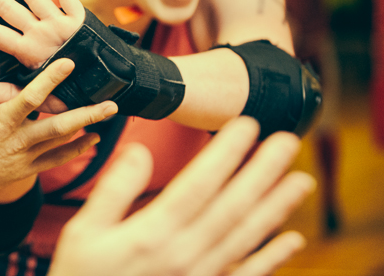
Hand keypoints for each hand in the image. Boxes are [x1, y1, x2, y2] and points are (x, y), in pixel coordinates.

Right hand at [0, 43, 117, 216]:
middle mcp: (17, 142)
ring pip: (62, 143)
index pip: (31, 99)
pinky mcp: (26, 170)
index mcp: (0, 123)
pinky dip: (76, 150)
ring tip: (107, 117)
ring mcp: (24, 158)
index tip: (69, 64)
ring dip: (86, 130)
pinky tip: (92, 142)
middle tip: (111, 104)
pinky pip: (56, 160)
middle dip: (87, 114)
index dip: (51, 80)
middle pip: (59, 127)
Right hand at [48, 117, 315, 275]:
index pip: (199, 186)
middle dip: (263, 172)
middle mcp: (184, 256)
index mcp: (152, 235)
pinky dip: (272, 259)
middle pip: (232, 207)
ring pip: (246, 238)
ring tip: (301, 180)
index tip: (246, 124)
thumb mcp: (83, 232)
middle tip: (288, 140)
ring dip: (276, 208)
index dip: (225, 154)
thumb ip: (114, 191)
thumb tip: (139, 151)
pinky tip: (292, 239)